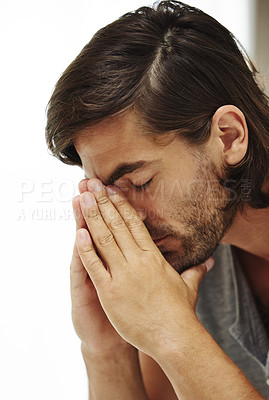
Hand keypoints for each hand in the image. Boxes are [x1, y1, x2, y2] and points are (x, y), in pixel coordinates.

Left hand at [76, 179, 213, 357]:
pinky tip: (77, 232)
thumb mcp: (189, 286)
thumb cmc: (181, 312)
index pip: (134, 223)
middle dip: (102, 202)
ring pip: (104, 239)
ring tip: (83, 197)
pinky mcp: (110, 293)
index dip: (121, 204)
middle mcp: (137, 260)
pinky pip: (95, 266)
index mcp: (153, 256)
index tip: (111, 189)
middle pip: (116, 224)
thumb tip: (211, 261)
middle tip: (91, 183)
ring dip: (91, 216)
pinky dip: (85, 248)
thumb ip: (197, 270)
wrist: (175, 337)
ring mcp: (122, 275)